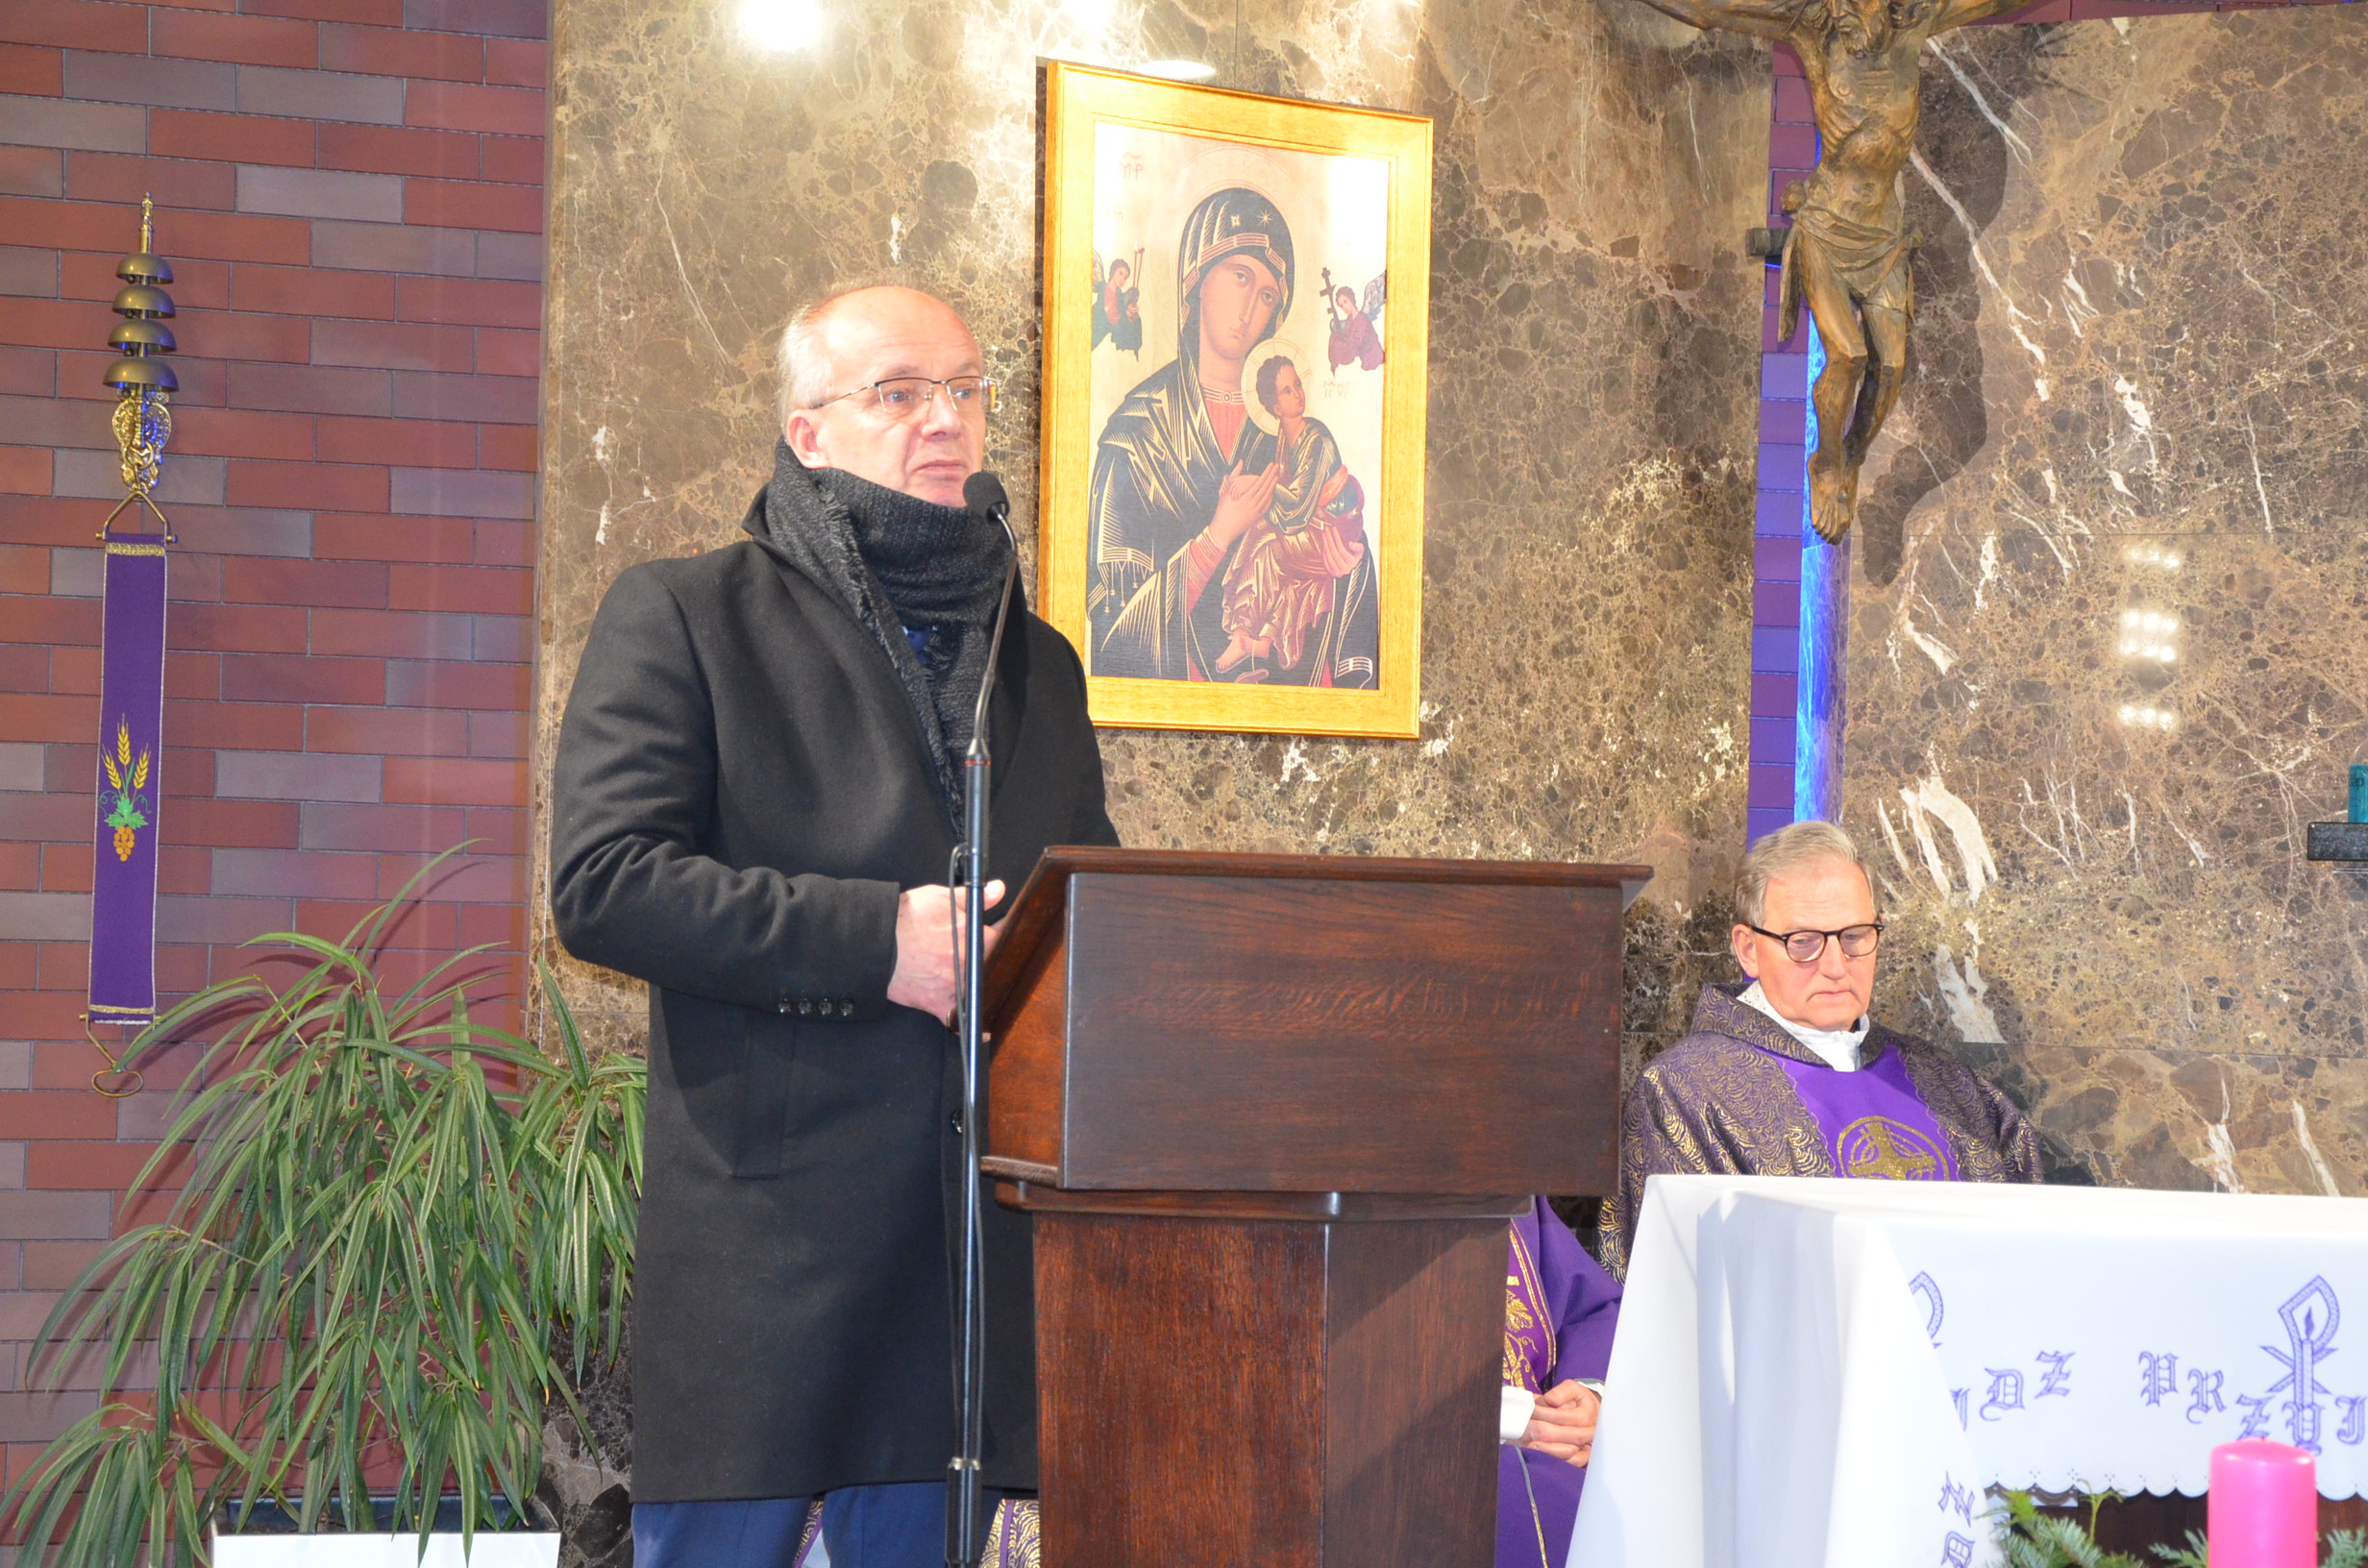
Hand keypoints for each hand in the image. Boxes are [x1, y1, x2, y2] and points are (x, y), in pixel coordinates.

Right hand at [886, 881, 1005, 1024]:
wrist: (875, 939)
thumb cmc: (906, 917)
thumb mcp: (941, 898)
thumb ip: (974, 897)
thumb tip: (999, 889)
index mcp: (972, 937)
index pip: (998, 940)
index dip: (994, 939)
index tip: (989, 940)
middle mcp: (966, 963)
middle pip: (988, 967)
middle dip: (984, 963)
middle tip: (969, 958)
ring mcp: (951, 985)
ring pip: (975, 991)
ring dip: (978, 988)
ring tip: (972, 982)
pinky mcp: (934, 1003)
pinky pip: (956, 1020)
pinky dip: (971, 1028)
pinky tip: (984, 1031)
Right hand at [1206, 458, 1281, 550]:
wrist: (1224, 529)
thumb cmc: (1223, 509)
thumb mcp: (1226, 491)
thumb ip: (1235, 475)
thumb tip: (1241, 461)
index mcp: (1245, 498)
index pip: (1260, 482)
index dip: (1267, 473)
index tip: (1271, 465)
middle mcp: (1253, 504)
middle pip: (1266, 487)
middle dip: (1272, 476)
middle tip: (1277, 466)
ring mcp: (1257, 512)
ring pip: (1268, 496)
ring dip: (1273, 485)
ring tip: (1276, 476)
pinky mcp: (1258, 517)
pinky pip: (1267, 505)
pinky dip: (1271, 497)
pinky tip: (1272, 491)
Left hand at [1519, 1380, 1600, 1467]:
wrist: (1591, 1414)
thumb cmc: (1578, 1401)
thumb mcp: (1572, 1389)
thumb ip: (1561, 1392)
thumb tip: (1551, 1400)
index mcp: (1585, 1414)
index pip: (1561, 1416)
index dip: (1543, 1413)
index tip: (1529, 1411)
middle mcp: (1588, 1432)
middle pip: (1563, 1435)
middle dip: (1541, 1432)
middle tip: (1525, 1429)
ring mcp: (1585, 1446)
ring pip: (1568, 1453)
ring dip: (1547, 1449)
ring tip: (1530, 1444)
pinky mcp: (1582, 1457)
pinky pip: (1571, 1463)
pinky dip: (1555, 1460)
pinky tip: (1540, 1455)